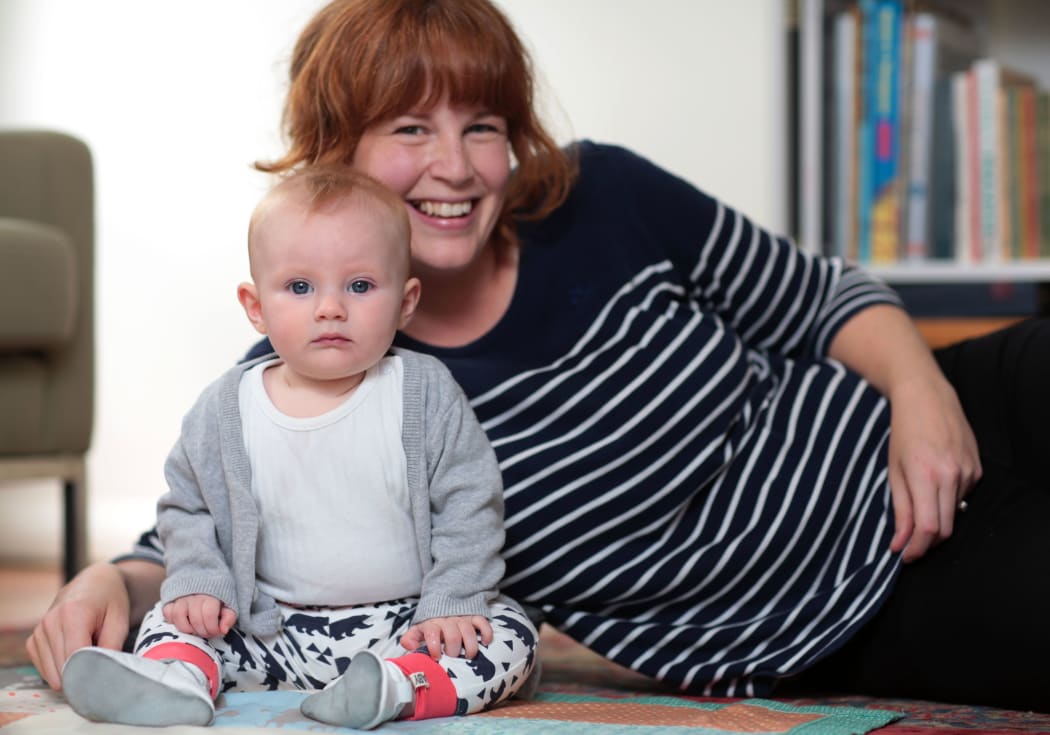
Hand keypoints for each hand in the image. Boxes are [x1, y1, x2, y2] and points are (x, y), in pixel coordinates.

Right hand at [25, 562, 131, 690]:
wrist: (95, 584)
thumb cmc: (110, 602)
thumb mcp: (120, 621)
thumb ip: (112, 647)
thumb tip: (103, 674)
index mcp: (73, 613)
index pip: (74, 657)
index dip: (88, 673)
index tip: (101, 680)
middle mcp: (50, 621)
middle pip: (61, 666)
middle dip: (80, 675)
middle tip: (98, 672)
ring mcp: (39, 631)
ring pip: (51, 671)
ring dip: (69, 673)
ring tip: (87, 658)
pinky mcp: (33, 640)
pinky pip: (43, 667)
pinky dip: (58, 670)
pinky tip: (73, 658)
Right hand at [163, 594, 236, 637]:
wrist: (203, 579)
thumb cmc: (217, 597)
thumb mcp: (229, 604)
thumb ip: (229, 616)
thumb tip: (223, 630)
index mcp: (210, 595)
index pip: (209, 614)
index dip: (213, 628)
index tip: (216, 631)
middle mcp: (194, 595)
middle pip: (195, 619)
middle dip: (203, 631)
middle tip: (207, 632)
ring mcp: (180, 598)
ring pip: (178, 616)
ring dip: (187, 628)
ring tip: (194, 629)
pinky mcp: (170, 601)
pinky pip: (167, 613)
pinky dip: (173, 621)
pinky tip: (183, 622)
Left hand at [399, 615, 492, 659]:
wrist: (445, 599)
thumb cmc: (432, 621)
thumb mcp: (418, 628)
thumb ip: (410, 638)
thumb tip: (410, 648)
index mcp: (433, 623)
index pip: (432, 633)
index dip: (434, 647)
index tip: (436, 657)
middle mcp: (448, 620)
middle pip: (453, 636)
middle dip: (453, 651)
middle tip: (453, 658)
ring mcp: (463, 618)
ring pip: (469, 633)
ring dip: (470, 648)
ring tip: (467, 656)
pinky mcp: (475, 616)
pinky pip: (483, 624)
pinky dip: (486, 634)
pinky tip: (485, 643)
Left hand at [886, 373, 980, 562]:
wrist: (927, 398)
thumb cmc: (903, 433)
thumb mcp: (894, 470)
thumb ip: (900, 509)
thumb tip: (899, 543)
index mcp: (925, 475)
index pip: (928, 528)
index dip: (917, 549)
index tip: (904, 556)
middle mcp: (951, 476)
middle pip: (945, 528)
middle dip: (927, 543)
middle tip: (909, 546)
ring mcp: (968, 472)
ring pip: (955, 514)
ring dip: (937, 521)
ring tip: (918, 511)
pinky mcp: (977, 469)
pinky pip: (963, 497)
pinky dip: (948, 502)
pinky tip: (935, 487)